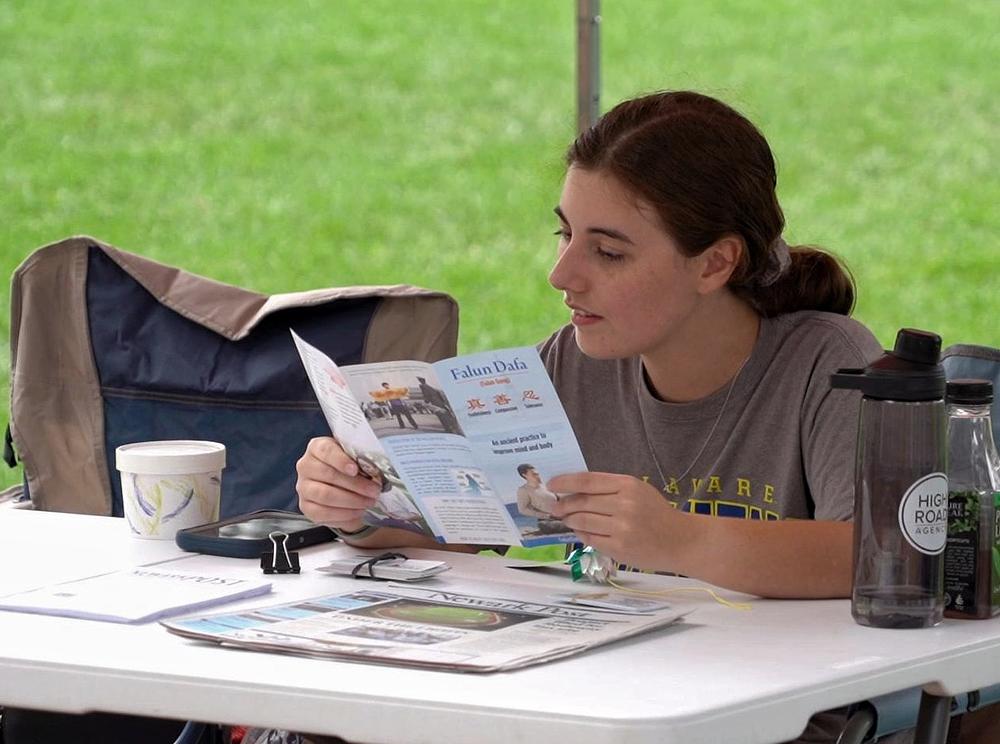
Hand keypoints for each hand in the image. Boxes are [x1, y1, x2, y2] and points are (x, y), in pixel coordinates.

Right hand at [296, 437, 379, 531]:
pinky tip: (358, 511)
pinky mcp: (306, 507)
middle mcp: (306, 466)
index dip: (341, 460)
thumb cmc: (348, 467)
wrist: (339, 486)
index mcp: (316, 448)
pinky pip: (323, 513)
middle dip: (355, 485)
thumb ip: (360, 459)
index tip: (355, 470)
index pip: (326, 450)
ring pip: (325, 495)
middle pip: (328, 475)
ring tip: (369, 502)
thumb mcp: (354, 458)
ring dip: (352, 501)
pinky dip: (344, 514)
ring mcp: (303, 487)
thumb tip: (376, 469)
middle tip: (374, 490)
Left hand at [548, 472, 688, 571]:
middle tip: (555, 507)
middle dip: (563, 504)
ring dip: (570, 520)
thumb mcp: (637, 490)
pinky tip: (580, 531)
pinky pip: (590, 539)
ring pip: (582, 521)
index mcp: (628, 485)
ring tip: (567, 519)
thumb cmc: (655, 513)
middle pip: (582, 501)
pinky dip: (581, 534)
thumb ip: (609, 488)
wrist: (679, 540)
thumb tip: (574, 490)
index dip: (565, 482)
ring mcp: (621, 528)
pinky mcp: (619, 548)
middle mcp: (624, 504)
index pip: (587, 481)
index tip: (551, 484)